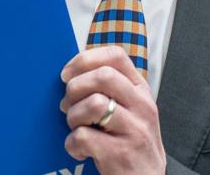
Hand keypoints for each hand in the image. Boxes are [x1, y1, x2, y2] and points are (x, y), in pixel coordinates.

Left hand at [59, 46, 165, 174]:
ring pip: (93, 104)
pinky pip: (83, 136)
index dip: (85, 59)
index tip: (67, 73)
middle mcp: (142, 106)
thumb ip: (111, 91)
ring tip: (76, 128)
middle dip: (75, 88)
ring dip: (73, 116)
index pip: (116, 56)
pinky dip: (72, 144)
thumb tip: (71, 76)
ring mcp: (134, 130)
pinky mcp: (121, 153)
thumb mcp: (131, 111)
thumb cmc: (132, 144)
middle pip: (102, 76)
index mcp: (141, 91)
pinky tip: (79, 150)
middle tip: (68, 105)